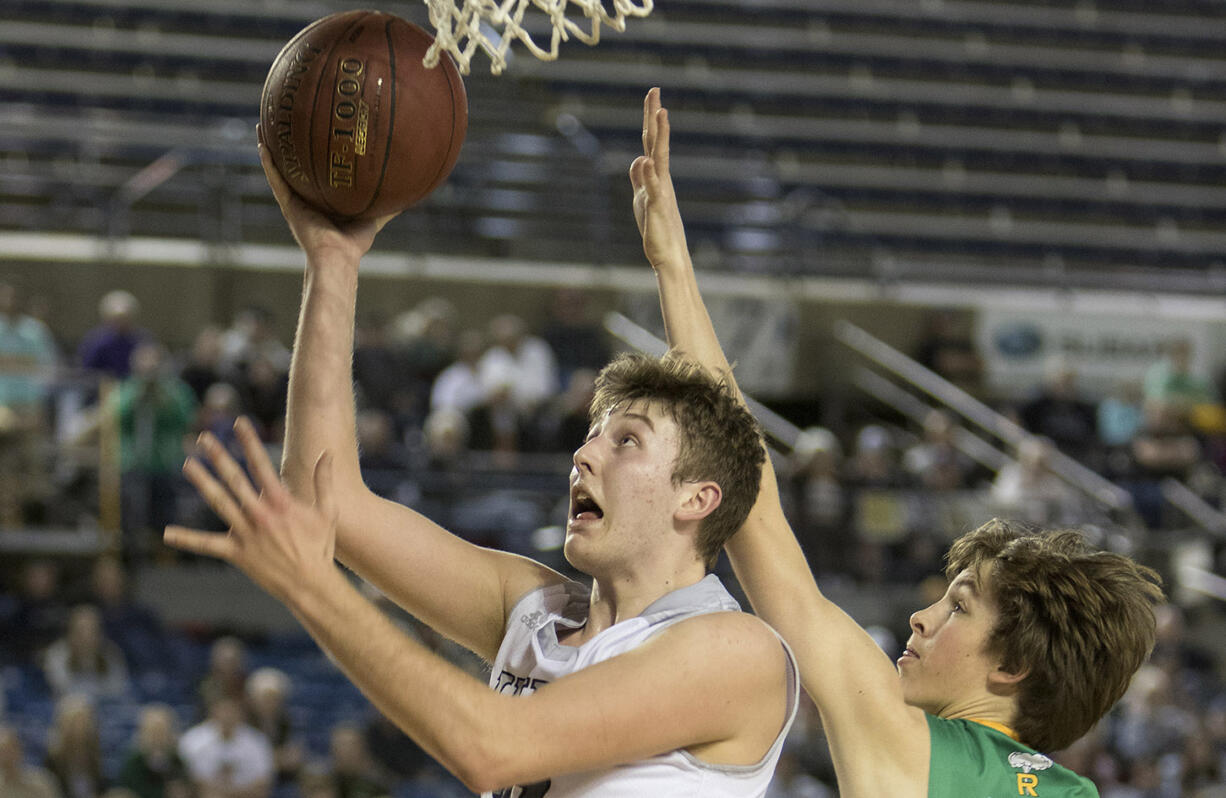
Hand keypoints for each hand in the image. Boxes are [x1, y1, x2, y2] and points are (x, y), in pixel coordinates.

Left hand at [164, 416, 337, 606]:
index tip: (239, 423)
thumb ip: (324, 481)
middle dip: (218, 457)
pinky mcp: (237, 553)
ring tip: (187, 464)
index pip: (262, 465)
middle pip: (235, 479)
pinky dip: (188, 539)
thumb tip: (327, 454)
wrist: (310, 584)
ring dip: (203, 482)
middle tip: (203, 438)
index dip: (249, 442)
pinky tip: (167, 533)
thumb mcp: (328, 512)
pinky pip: (208, 545)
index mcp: (282, 502)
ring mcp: (247, 534)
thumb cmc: (320, 547)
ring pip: (220, 503)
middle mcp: (261, 515)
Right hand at [257, 127, 396, 263]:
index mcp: (322, 200)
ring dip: (270, 148)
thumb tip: (410, 194)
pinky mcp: (288, 205)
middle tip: (284, 122)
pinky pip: (276, 180)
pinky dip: (268, 164)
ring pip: (279, 169)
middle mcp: (305, 198)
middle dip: (288, 146)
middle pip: (294, 165)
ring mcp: (294, 201)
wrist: (337, 256)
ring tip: (263, 125)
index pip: (315, 172)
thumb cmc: (353, 243)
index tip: (313, 132)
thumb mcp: (373, 219)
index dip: (312, 155)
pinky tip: (263, 145)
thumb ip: (387, 207)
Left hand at [629, 88, 690, 272]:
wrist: (669, 255)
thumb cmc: (657, 227)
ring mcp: (660, 192)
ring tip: (661, 113)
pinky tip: (645, 160)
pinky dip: (649, 174)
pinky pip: (653, 189)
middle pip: (656, 143)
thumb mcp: (642, 198)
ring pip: (660, 159)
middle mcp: (661, 179)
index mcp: (657, 175)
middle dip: (655, 117)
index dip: (651, 119)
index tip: (653, 94)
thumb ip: (640, 178)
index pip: (652, 142)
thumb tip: (639, 158)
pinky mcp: (656, 209)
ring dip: (660, 137)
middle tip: (655, 91)